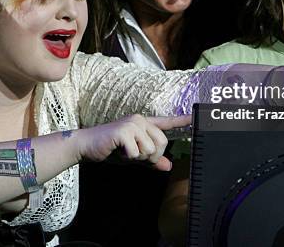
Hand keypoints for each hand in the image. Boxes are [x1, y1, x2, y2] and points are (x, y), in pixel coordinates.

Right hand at [76, 114, 190, 170]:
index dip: (182, 121)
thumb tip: (168, 166)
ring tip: (125, 151)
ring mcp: (132, 124)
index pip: (167, 122)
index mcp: (144, 124)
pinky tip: (119, 151)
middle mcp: (140, 120)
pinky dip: (129, 157)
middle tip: (134, 154)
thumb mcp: (134, 157)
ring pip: (151, 149)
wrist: (87, 146)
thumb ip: (151, 160)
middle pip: (162, 143)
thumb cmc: (111, 150)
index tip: (196, 117)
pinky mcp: (124, 131)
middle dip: (150, 156)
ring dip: (138, 157)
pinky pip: (137, 152)